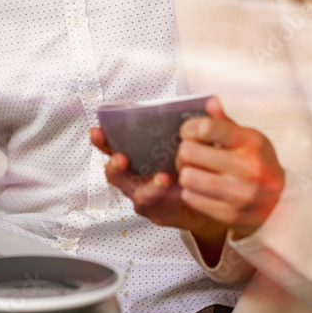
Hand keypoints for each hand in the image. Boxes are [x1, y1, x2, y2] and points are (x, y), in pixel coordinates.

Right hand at [89, 127, 227, 240]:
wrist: (215, 199)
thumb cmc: (199, 167)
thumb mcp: (203, 143)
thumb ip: (206, 124)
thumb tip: (214, 101)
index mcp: (139, 156)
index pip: (114, 146)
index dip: (103, 140)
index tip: (96, 130)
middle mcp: (137, 177)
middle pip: (115, 172)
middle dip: (114, 165)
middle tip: (121, 157)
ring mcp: (145, 195)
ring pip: (134, 192)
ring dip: (145, 185)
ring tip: (162, 178)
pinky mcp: (158, 212)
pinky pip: (153, 206)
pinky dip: (160, 197)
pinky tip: (171, 189)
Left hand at [176, 96, 284, 239]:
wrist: (282, 204)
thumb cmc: (260, 165)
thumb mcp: (249, 139)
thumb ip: (225, 122)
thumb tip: (210, 100)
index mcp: (250, 143)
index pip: (207, 128)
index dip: (190, 128)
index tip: (190, 132)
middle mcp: (246, 168)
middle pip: (189, 152)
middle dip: (184, 152)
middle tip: (189, 154)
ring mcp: (238, 194)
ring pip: (187, 177)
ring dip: (186, 173)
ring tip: (194, 172)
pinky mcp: (229, 214)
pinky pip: (191, 198)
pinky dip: (190, 192)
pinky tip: (201, 189)